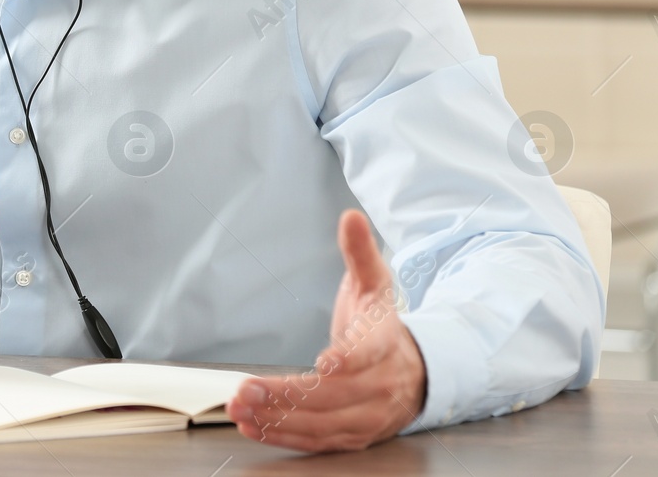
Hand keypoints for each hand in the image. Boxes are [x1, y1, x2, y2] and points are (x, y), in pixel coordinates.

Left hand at [224, 209, 427, 452]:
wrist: (415, 371)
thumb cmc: (383, 325)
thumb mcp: (375, 284)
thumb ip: (360, 252)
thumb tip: (351, 216)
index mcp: (385, 344)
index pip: (370, 353)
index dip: (349, 358)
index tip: (326, 361)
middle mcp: (379, 386)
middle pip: (335, 395)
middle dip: (289, 394)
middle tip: (249, 389)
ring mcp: (367, 416)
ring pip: (323, 424)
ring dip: (279, 419)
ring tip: (242, 408)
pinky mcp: (353, 436)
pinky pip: (318, 441)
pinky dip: (285, 436)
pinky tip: (254, 427)